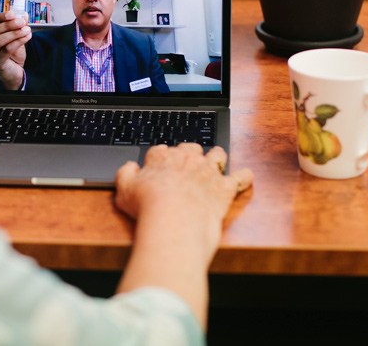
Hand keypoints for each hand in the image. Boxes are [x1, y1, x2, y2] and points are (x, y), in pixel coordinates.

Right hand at [0, 11, 31, 90]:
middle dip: (9, 25)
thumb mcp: (15, 38)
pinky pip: (6, 50)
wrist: (15, 73)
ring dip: (14, 33)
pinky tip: (26, 37)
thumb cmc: (12, 55)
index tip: (12, 14)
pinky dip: (18, 42)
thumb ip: (18, 26)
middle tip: (22, 22)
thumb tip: (23, 14)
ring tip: (27, 30)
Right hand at [115, 144, 251, 257]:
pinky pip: (241, 177)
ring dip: (217, 157)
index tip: (160, 164)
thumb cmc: (148, 206)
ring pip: (218, 154)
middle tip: (188, 164)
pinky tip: (244, 177)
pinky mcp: (225, 188)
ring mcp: (208, 172)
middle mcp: (187, 160)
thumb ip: (125, 174)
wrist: (174, 219)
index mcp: (162, 158)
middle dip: (190, 153)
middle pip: (191, 147)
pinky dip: (244, 177)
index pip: (161, 150)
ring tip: (216, 162)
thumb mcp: (123, 190)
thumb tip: (130, 167)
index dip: (161, 157)